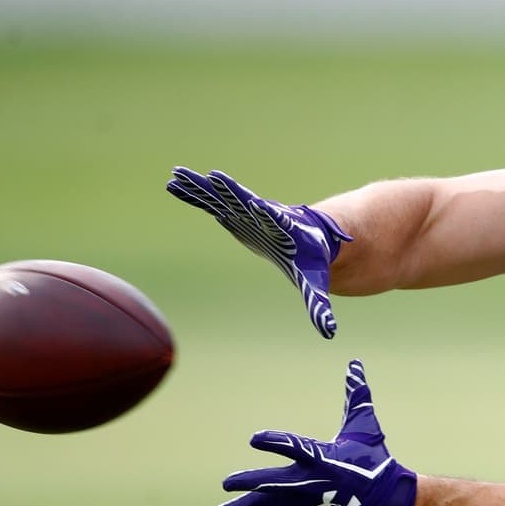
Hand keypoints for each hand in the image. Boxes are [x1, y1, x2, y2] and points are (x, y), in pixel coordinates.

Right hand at [167, 166, 351, 338]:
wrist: (312, 238)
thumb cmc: (312, 259)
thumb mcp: (314, 284)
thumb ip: (319, 306)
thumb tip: (330, 332)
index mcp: (280, 228)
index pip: (268, 216)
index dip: (256, 206)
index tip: (245, 195)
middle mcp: (261, 214)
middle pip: (239, 199)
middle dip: (222, 189)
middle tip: (206, 177)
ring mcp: (246, 211)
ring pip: (220, 196)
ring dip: (199, 187)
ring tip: (175, 173)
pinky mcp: (236, 212)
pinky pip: (212, 202)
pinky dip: (195, 194)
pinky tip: (175, 185)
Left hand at [209, 360, 416, 505]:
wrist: (384, 501)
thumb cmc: (373, 459)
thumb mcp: (365, 427)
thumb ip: (356, 396)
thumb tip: (356, 362)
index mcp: (324, 458)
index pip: (295, 447)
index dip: (274, 442)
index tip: (253, 439)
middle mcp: (310, 481)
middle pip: (274, 482)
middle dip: (251, 481)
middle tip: (227, 481)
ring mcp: (303, 499)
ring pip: (266, 504)